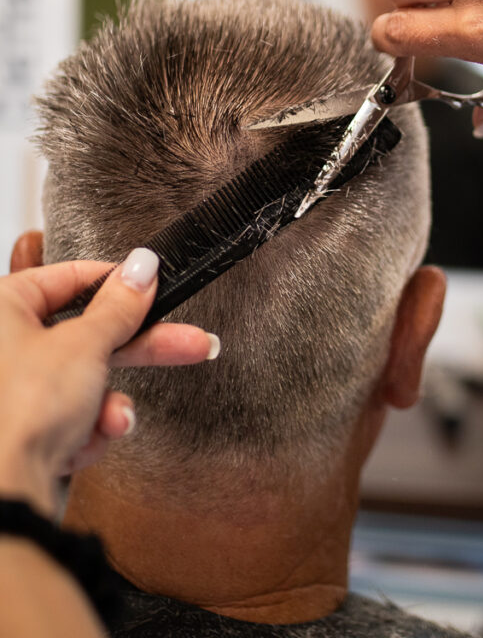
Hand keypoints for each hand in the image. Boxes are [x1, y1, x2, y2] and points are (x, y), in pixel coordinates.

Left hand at [0, 250, 218, 515]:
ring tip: (113, 421)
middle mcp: (1, 345)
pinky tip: (83, 443)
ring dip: (106, 405)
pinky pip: (69, 417)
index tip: (152, 287)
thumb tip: (142, 268)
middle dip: (138, 350)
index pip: (68, 279)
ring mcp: (8, 390)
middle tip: (186, 342)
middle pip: (84, 335)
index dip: (115, 284)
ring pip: (82, 382)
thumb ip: (120, 306)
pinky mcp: (16, 430)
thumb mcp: (86, 345)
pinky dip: (84, 431)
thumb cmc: (20, 410)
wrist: (4, 493)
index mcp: (1, 308)